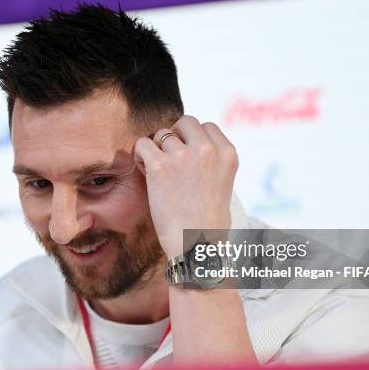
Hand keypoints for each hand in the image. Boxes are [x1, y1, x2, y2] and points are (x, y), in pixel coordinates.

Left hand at [134, 116, 238, 257]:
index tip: (187, 156)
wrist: (197, 246)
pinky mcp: (160, 166)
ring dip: (157, 149)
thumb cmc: (208, 224)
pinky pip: (142, 144)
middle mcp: (207, 150)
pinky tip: (145, 171)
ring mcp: (183, 156)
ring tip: (157, 171)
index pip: (206, 126)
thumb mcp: (224, 185)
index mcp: (228, 154)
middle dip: (175, 136)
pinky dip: (140, 155)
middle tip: (170, 159)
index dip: (192, 139)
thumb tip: (191, 148)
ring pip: (162, 133)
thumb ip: (212, 162)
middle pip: (185, 122)